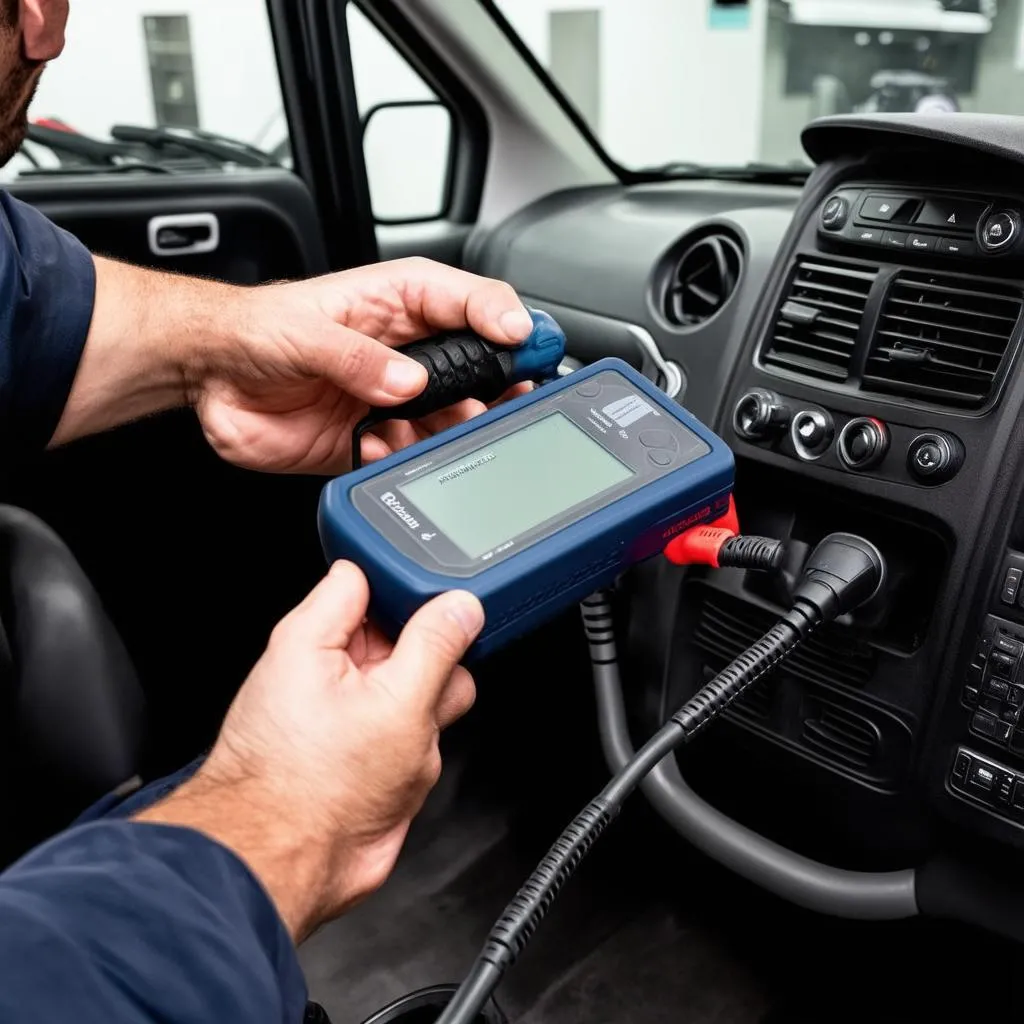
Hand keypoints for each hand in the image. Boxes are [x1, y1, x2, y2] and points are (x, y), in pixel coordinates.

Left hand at [135, 561, 482, 941]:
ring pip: (417, 685)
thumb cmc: (309, 788)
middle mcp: (327, 670)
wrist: (290, 866)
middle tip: (425, 684)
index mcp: (314, 637)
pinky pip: (413, 728)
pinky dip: (420, 745)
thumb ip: (434, 645)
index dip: (407, 583)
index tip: (442, 600)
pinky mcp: (366, 750)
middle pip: (404, 634)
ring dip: (428, 709)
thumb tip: (459, 607)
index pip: (368, 578)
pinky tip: (403, 765)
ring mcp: (349, 711)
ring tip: (407, 737)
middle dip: (428, 659)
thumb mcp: (394, 701)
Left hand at [192, 257, 533, 472]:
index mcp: (401, 304)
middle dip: (499, 384)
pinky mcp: (376, 439)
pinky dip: (405, 459)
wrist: (213, 377)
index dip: (504, 318)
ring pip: (455, 418)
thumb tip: (406, 382)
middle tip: (510, 398)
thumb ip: (356, 357)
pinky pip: (411, 456)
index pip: (472, 301)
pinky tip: (381, 446)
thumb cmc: (257, 330)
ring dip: (455, 430)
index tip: (520, 341)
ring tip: (441, 430)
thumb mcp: (304, 331)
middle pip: (480, 365)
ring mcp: (395, 398)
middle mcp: (407, 352)